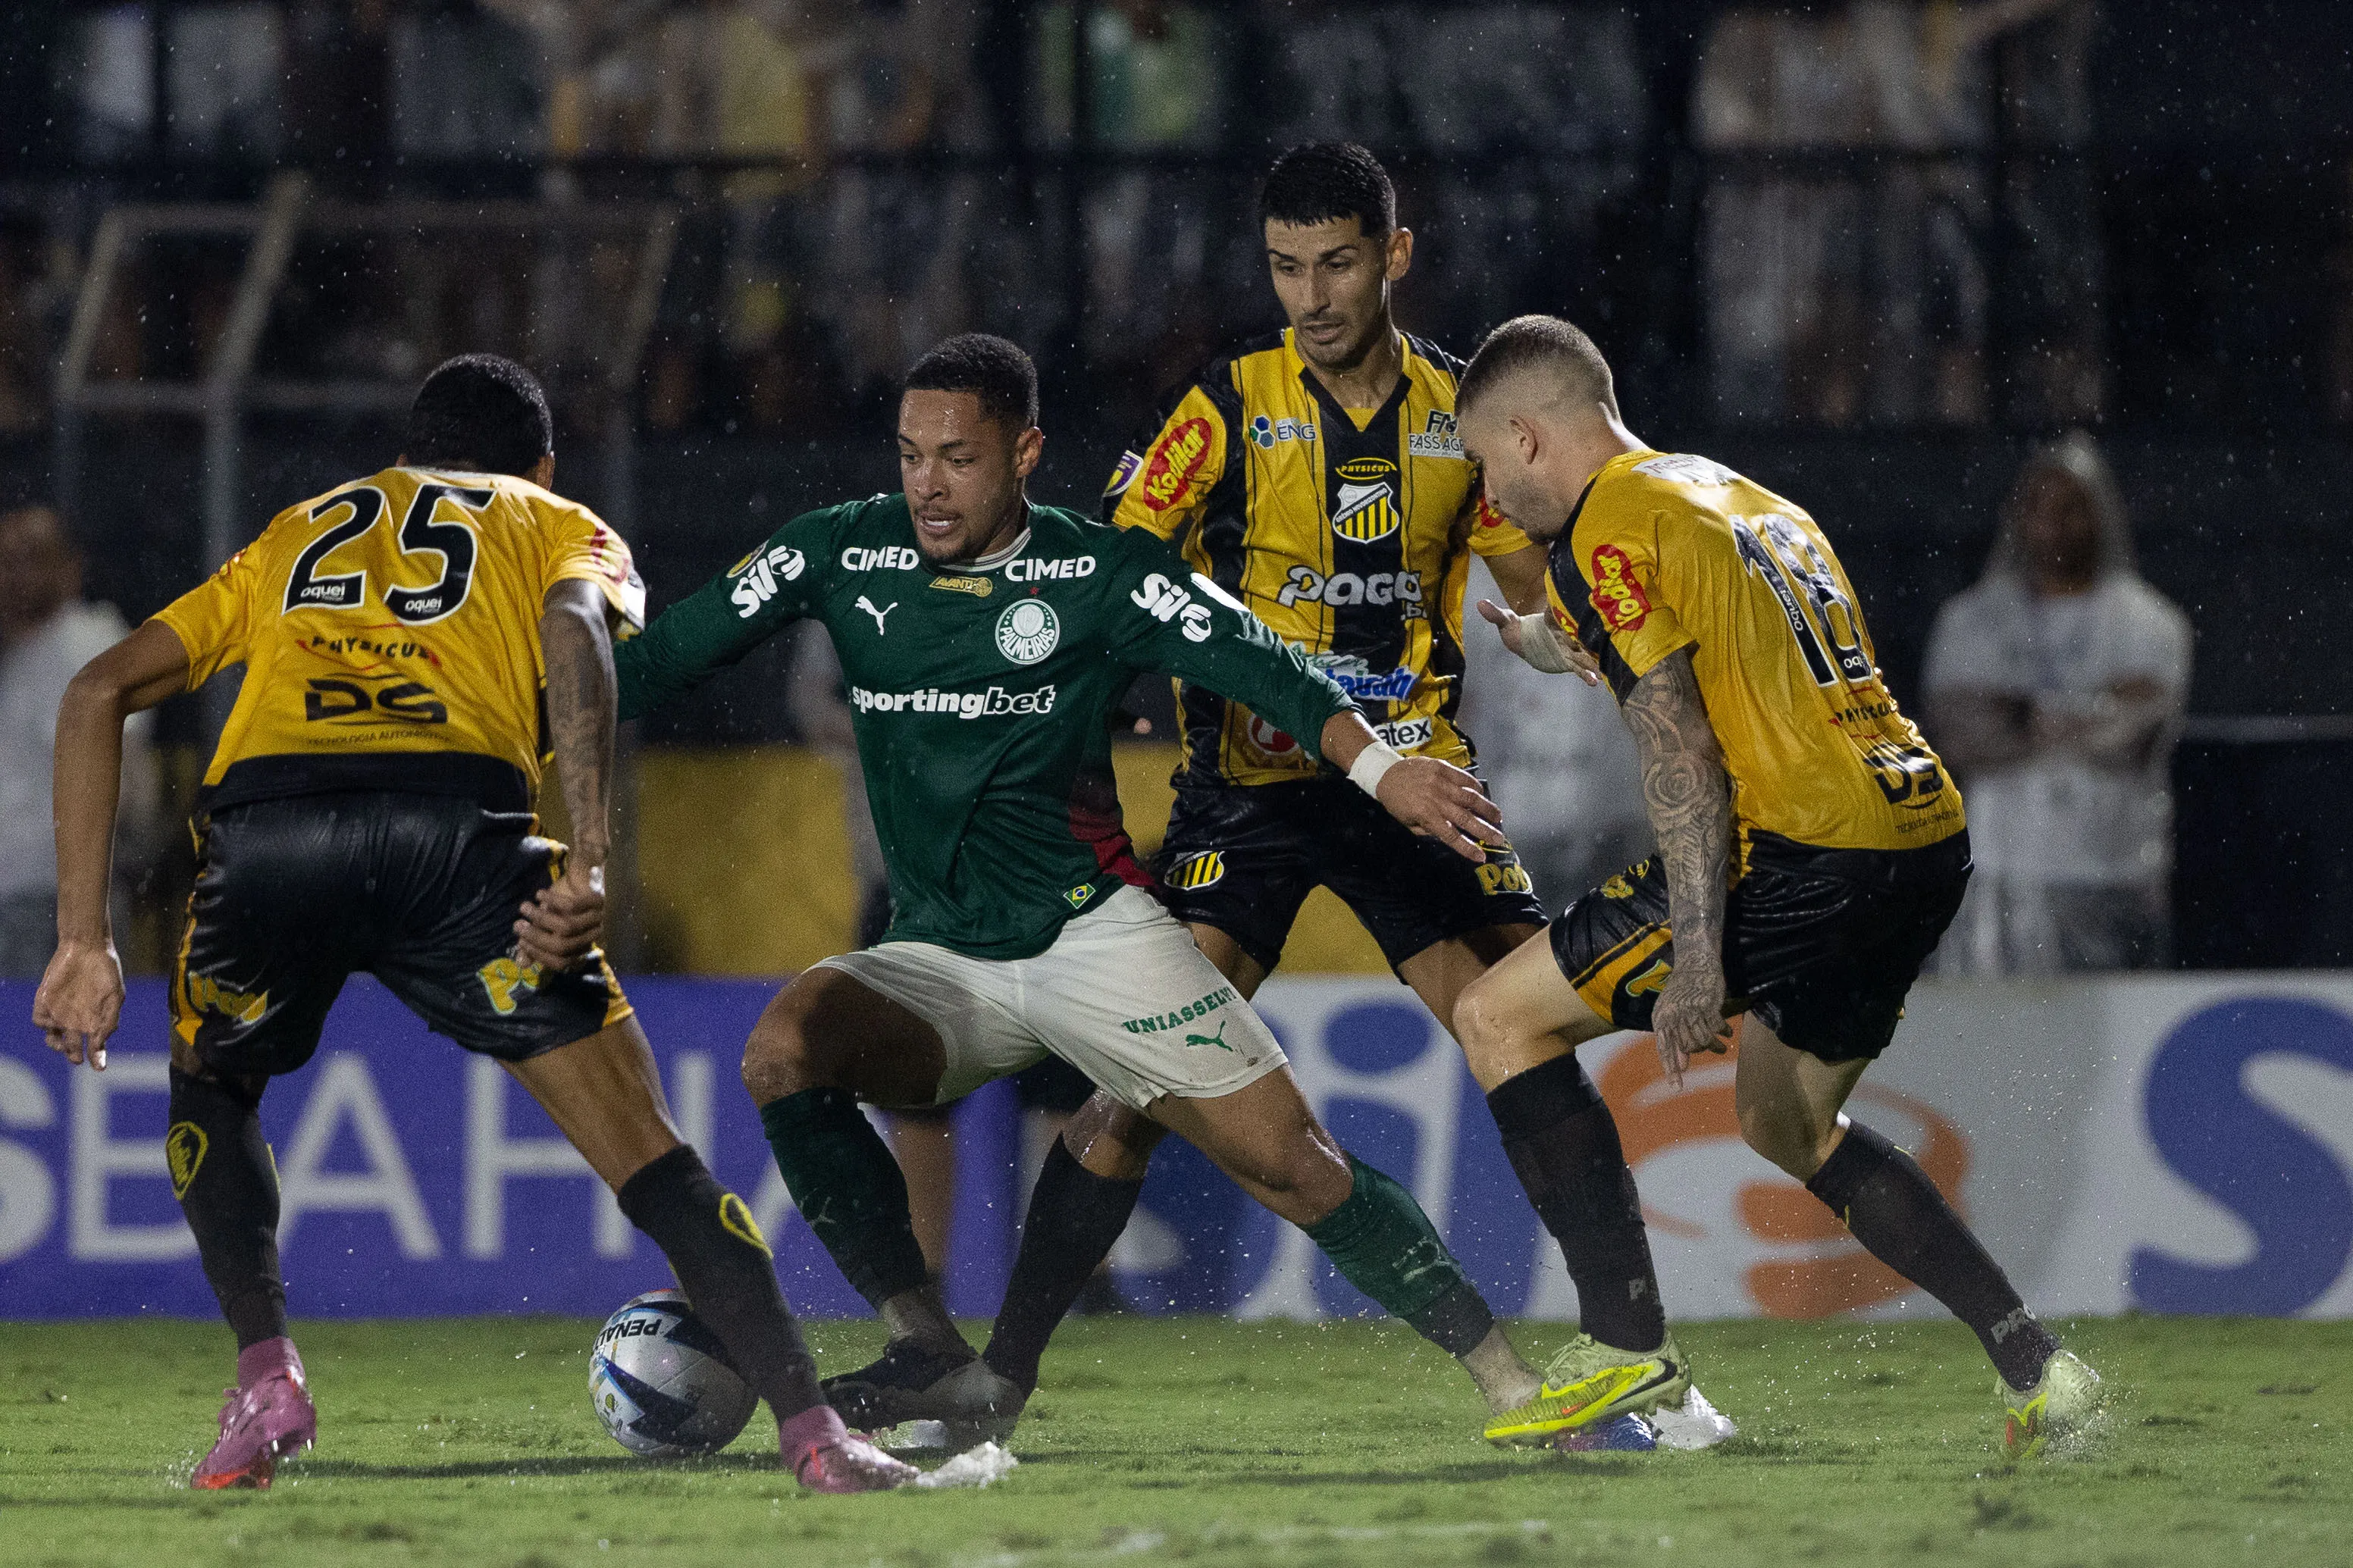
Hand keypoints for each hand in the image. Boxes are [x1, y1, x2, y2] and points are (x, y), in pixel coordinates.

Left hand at [32, 937, 124, 1071]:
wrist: (87, 948)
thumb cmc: (105, 971)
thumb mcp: (115, 996)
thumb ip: (109, 1021)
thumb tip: (102, 1043)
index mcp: (94, 1021)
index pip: (94, 1047)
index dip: (97, 1058)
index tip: (99, 1067)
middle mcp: (76, 1020)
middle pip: (70, 1047)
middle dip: (73, 1055)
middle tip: (77, 1056)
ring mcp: (59, 1012)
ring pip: (53, 1038)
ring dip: (56, 1044)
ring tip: (62, 1043)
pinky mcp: (44, 1002)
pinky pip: (40, 1021)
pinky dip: (45, 1024)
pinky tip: (54, 1022)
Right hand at [515, 854, 606, 971]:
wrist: (583, 876)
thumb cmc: (563, 904)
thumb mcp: (546, 925)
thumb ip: (535, 945)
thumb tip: (521, 963)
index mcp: (580, 947)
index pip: (561, 962)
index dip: (540, 956)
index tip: (521, 943)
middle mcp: (591, 937)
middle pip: (563, 947)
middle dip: (536, 938)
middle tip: (518, 925)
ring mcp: (597, 919)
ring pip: (566, 927)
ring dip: (540, 918)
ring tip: (523, 907)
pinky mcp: (597, 901)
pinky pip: (572, 906)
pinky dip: (551, 901)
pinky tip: (539, 894)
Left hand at [1374, 756, 1507, 863]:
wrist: (1386, 773)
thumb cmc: (1396, 802)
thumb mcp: (1407, 823)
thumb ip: (1428, 830)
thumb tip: (1449, 836)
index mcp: (1427, 816)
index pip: (1452, 837)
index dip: (1467, 848)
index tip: (1481, 857)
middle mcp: (1437, 800)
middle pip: (1467, 818)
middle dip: (1485, 831)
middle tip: (1499, 839)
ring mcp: (1442, 783)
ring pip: (1471, 797)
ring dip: (1487, 809)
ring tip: (1498, 817)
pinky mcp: (1443, 768)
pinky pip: (1465, 778)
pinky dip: (1476, 787)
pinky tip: (1483, 794)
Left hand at [1475, 599, 1600, 685]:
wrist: (1523, 639)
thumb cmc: (1516, 628)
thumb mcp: (1505, 621)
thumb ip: (1495, 614)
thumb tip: (1479, 604)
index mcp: (1550, 620)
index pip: (1559, 616)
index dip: (1566, 616)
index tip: (1575, 616)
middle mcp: (1563, 632)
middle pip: (1577, 635)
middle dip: (1587, 640)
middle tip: (1600, 646)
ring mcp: (1568, 647)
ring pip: (1582, 653)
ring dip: (1591, 662)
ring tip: (1600, 672)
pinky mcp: (1568, 661)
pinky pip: (1578, 667)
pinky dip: (1587, 674)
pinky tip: (1596, 682)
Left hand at [1650, 958, 1726, 1090]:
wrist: (1695, 964)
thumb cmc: (1683, 993)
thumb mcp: (1673, 1016)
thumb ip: (1676, 1040)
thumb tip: (1682, 1066)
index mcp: (1660, 1018)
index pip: (1664, 1049)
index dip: (1671, 1069)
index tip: (1677, 1088)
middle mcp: (1672, 1015)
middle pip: (1687, 1047)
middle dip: (1700, 1052)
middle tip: (1711, 1050)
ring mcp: (1689, 1009)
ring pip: (1703, 1039)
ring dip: (1714, 1046)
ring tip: (1722, 1048)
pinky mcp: (1706, 1004)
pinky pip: (1716, 1027)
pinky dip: (1723, 1032)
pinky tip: (1727, 1033)